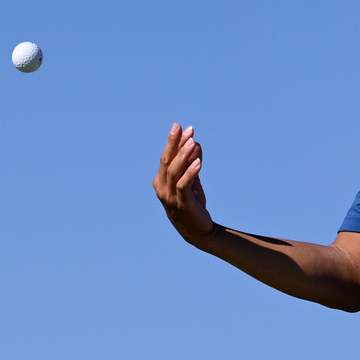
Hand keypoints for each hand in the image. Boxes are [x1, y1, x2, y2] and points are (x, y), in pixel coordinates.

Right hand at [154, 123, 214, 245]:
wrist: (198, 231)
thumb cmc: (192, 205)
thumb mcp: (192, 182)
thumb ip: (192, 163)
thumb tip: (195, 143)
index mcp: (160, 182)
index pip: (166, 158)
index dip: (174, 142)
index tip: (182, 127)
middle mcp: (162, 188)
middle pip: (166, 161)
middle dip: (174, 143)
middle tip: (182, 128)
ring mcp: (170, 197)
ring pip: (174, 171)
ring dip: (183, 155)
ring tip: (192, 141)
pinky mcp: (182, 204)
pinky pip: (184, 185)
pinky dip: (191, 172)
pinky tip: (199, 162)